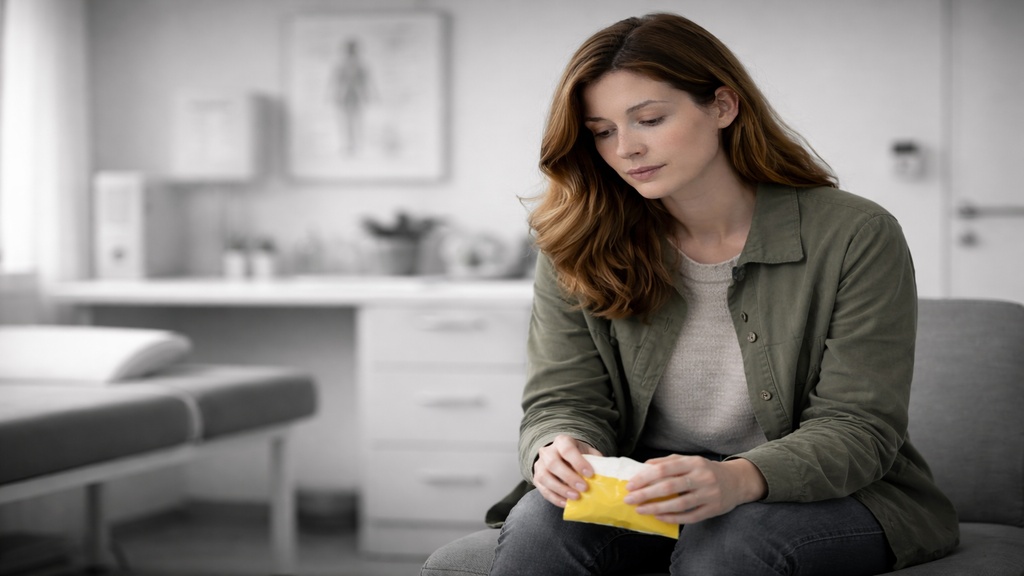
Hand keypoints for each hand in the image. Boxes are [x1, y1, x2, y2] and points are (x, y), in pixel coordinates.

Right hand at [532, 435, 603, 507]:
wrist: (560, 456)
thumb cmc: (577, 455)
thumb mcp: (587, 452)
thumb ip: (595, 460)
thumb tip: (605, 473)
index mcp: (561, 441)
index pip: (567, 449)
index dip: (578, 462)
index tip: (590, 474)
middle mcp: (547, 451)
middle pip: (553, 463)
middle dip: (569, 477)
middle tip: (584, 488)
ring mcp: (540, 465)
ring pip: (545, 477)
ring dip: (561, 489)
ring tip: (575, 497)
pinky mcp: (536, 479)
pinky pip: (543, 490)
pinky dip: (555, 498)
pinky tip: (566, 503)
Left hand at [623, 455, 766, 523]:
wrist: (737, 481)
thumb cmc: (706, 470)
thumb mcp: (689, 460)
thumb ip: (666, 462)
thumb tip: (643, 467)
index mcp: (693, 462)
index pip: (665, 469)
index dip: (645, 477)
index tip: (630, 485)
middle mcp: (701, 477)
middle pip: (669, 486)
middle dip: (646, 494)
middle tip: (629, 500)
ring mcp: (708, 494)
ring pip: (679, 504)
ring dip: (656, 508)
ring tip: (640, 510)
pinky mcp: (713, 510)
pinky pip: (690, 516)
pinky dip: (672, 518)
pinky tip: (659, 517)